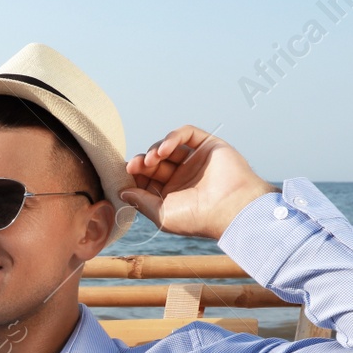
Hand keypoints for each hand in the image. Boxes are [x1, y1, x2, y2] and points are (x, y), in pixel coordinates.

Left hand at [120, 125, 278, 240]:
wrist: (231, 209)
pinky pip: (186, 134)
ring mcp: (196, 160)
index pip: (147, 179)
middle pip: (155, 162)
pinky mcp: (208, 145)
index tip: (126, 176)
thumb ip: (141, 201)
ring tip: (150, 161)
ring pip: (168, 147)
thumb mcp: (162, 214)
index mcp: (173, 194)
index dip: (135, 176)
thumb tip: (122, 192)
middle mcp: (184, 176)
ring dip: (154, 151)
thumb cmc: (198, 218)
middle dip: (142, 162)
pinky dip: (171, 138)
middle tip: (134, 166)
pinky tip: (163, 151)